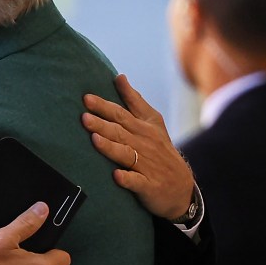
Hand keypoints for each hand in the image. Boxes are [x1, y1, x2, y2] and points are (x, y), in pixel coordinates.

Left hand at [82, 74, 194, 220]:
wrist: (182, 187)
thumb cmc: (161, 150)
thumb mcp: (152, 122)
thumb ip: (134, 101)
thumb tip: (119, 77)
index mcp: (144, 128)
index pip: (121, 114)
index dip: (104, 106)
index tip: (86, 98)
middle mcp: (144, 144)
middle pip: (120, 132)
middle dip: (102, 124)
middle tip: (83, 118)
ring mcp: (147, 166)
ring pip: (126, 154)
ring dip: (110, 147)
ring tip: (95, 140)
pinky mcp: (149, 186)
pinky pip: (137, 182)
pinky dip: (127, 179)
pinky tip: (116, 176)